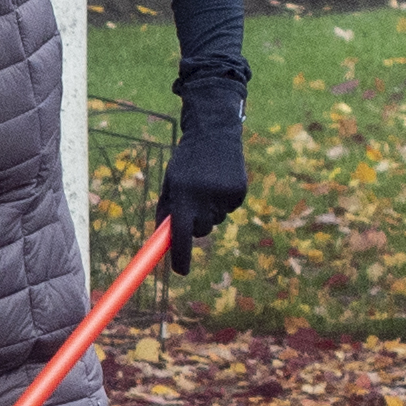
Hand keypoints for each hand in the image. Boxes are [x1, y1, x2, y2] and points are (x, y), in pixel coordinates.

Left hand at [158, 93, 246, 275]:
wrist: (214, 133)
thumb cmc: (185, 163)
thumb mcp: (170, 184)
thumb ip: (166, 213)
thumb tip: (165, 243)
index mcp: (184, 194)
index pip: (181, 233)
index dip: (181, 256)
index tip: (181, 272)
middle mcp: (205, 195)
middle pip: (200, 231)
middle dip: (194, 225)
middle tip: (192, 203)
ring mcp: (225, 193)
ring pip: (215, 221)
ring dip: (209, 211)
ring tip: (207, 185)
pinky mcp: (240, 190)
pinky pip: (229, 210)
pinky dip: (223, 202)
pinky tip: (220, 182)